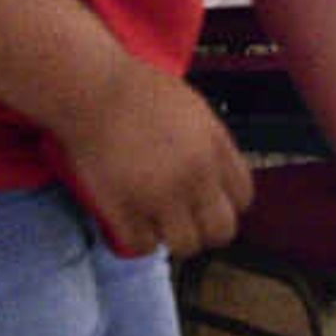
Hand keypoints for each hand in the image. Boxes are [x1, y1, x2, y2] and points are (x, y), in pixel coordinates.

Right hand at [51, 65, 253, 257]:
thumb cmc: (136, 90)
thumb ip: (211, 143)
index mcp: (215, 148)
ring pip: (185, 245)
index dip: (226, 204)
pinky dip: (139, 239)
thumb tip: (218, 174)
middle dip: (206, 231)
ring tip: (158, 224)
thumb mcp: (193, 109)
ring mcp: (161, 195)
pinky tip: (134, 223)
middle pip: (221, 230)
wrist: (93, 89)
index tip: (209, 204)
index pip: (242, 198)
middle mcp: (195, 175)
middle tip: (186, 222)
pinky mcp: (125, 208)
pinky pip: (144, 246)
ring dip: (172, 238)